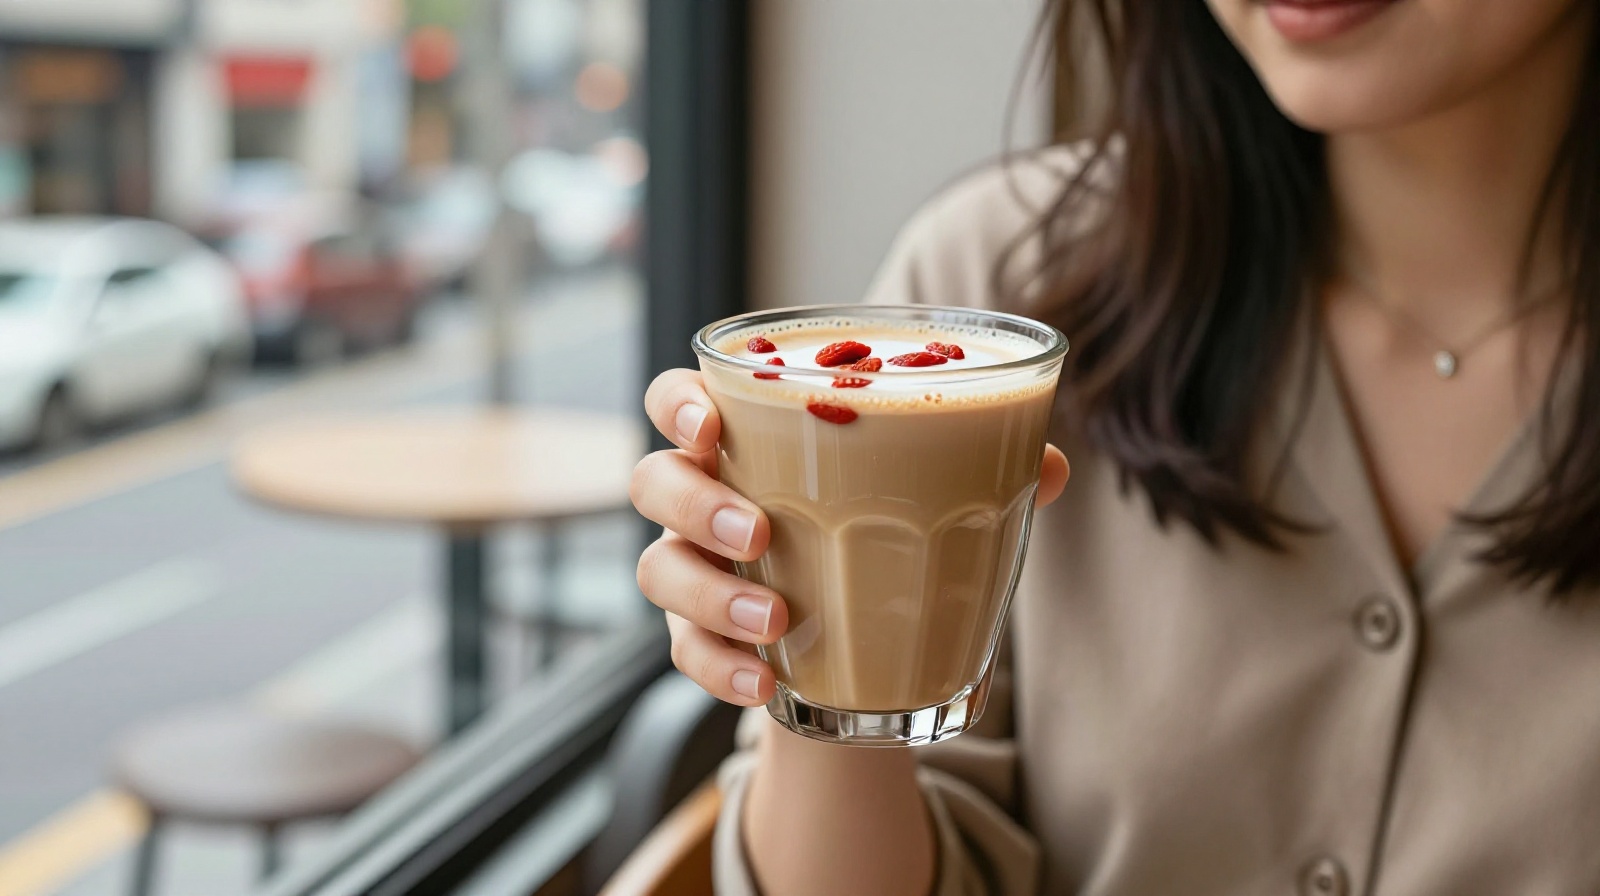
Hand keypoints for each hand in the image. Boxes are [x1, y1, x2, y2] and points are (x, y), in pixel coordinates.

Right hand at [631, 369, 1069, 707]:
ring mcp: (693, 570)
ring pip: (658, 570)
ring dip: (711, 594)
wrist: (865, 640)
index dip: (678, 403)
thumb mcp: (932, 495)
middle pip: (654, 481)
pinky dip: (720, 668)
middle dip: (695, 503)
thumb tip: (1051, 465)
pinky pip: (684, 653)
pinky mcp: (698, 639)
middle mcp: (702, 498)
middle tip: (757, 530)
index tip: (712, 424)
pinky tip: (765, 682)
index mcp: (748, 440)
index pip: (677, 398)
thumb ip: (984, 468)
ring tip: (777, 620)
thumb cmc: (886, 531)